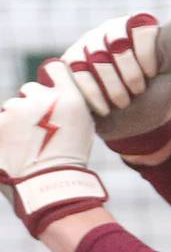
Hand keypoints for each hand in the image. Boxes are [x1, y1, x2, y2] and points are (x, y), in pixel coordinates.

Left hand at [0, 60, 106, 236]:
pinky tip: (14, 149)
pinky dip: (4, 134)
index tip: (51, 93)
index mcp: (68, 96)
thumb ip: (67, 102)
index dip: (51, 78)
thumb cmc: (69, 157)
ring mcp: (16, 109)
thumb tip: (52, 92)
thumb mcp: (82, 124)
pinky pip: (0, 122)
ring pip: (11, 108)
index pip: (54, 67)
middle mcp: (42, 97)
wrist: (49, 185)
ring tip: (27, 144)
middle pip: (29, 90)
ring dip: (15, 121)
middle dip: (31, 105)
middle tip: (39, 130)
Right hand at [61, 13, 170, 153]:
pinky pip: (77, 74)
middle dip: (130, 74)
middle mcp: (113, 29)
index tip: (152, 74)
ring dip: (113, 87)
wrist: (134, 125)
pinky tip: (106, 107)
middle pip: (117, 43)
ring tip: (124, 101)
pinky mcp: (70, 64)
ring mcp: (89, 45)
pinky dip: (94, 95)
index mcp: (141, 26)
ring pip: (96, 58)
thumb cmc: (158, 95)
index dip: (146, 53)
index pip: (141, 27)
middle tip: (138, 90)